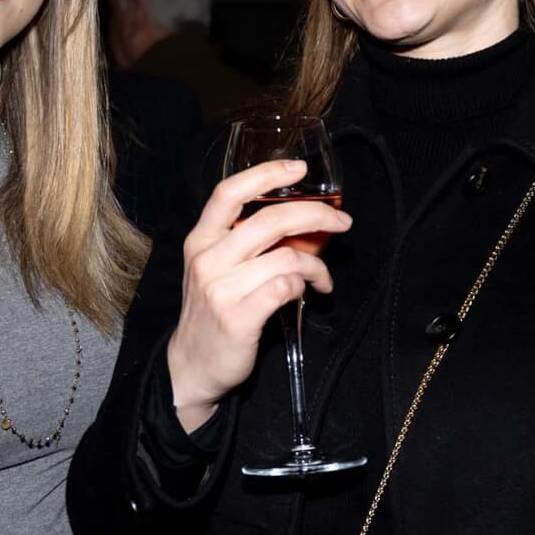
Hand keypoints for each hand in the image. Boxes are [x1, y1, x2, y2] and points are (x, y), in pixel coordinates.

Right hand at [166, 158, 351, 431]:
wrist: (192, 366)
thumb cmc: (212, 312)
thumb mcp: (215, 269)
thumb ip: (246, 243)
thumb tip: (302, 221)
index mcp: (201, 240)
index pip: (229, 192)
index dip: (267, 174)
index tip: (299, 168)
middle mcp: (207, 258)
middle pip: (270, 220)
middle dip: (317, 215)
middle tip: (342, 221)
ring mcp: (220, 289)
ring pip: (286, 257)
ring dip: (317, 266)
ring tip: (323, 278)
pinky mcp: (238, 317)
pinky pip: (286, 288)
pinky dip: (305, 287)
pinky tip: (308, 294)